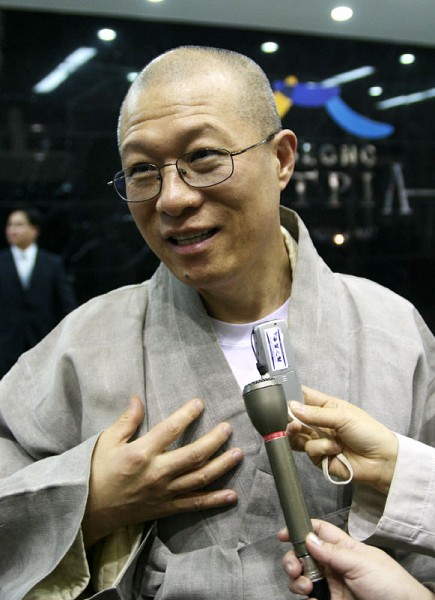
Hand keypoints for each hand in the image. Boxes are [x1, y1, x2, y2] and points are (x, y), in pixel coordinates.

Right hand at [82, 396, 242, 546]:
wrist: (88, 511)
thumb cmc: (96, 472)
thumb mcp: (106, 441)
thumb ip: (126, 420)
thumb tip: (137, 399)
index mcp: (141, 453)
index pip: (170, 429)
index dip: (187, 414)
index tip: (200, 403)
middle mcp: (156, 473)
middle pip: (193, 455)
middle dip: (214, 440)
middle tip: (228, 428)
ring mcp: (163, 493)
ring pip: (199, 479)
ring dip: (221, 466)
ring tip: (238, 454)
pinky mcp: (165, 508)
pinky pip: (194, 504)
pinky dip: (214, 500)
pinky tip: (231, 495)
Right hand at [279, 520, 433, 599]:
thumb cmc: (391, 584)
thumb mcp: (362, 563)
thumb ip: (333, 552)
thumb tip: (308, 538)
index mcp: (344, 548)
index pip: (318, 532)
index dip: (300, 529)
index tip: (283, 534)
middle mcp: (334, 565)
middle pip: (304, 555)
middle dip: (293, 559)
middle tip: (294, 567)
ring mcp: (332, 585)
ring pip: (303, 577)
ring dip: (297, 580)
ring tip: (306, 586)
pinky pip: (310, 598)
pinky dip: (305, 598)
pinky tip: (311, 598)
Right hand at [286, 387, 397, 492]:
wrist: (381, 461)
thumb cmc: (367, 432)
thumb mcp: (342, 416)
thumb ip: (315, 413)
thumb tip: (291, 406)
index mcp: (325, 406)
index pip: (303, 396)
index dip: (290, 395)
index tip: (277, 396)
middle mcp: (318, 422)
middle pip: (294, 418)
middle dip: (289, 419)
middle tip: (290, 420)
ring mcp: (318, 440)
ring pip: (296, 435)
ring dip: (300, 433)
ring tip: (308, 433)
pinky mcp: (319, 457)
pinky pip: (309, 450)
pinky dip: (320, 449)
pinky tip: (335, 449)